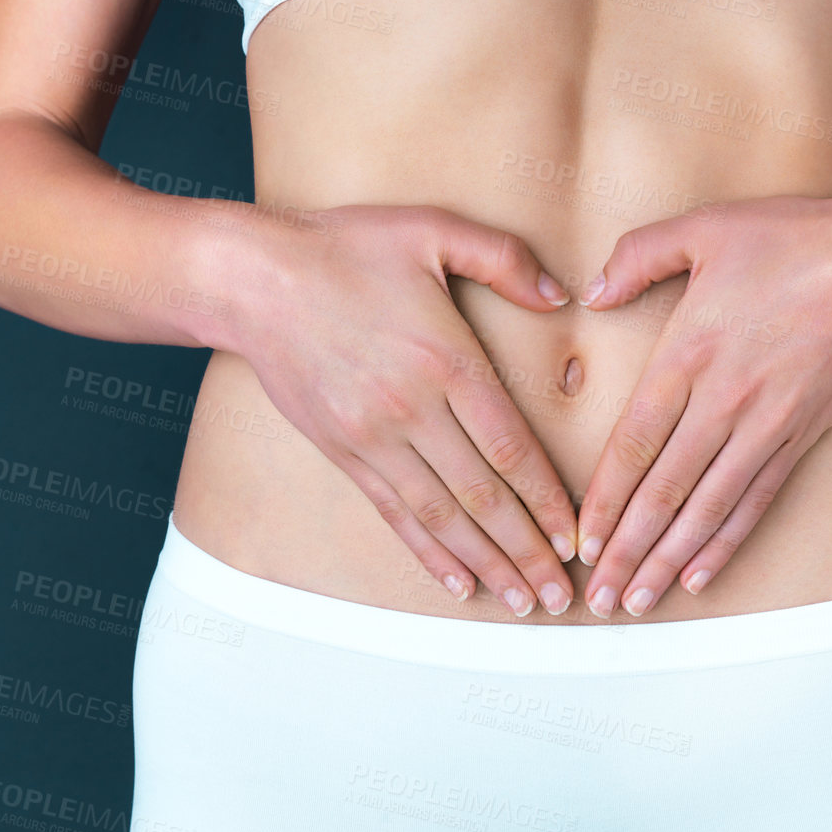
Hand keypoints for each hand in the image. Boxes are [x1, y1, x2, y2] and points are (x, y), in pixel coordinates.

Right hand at [227, 203, 578, 616]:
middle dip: (529, 551)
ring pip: (441, 516)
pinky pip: (394, 513)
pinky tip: (458, 583)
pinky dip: (428, 553)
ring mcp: (373, 436)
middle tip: (562, 596)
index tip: (577, 536)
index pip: (510, 446)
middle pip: (483, 496)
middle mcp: (412, 408)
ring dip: (487, 565)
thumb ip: (503, 258)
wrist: (253, 279)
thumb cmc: (346, 247)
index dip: (547, 498)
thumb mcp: (432, 230)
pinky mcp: (343, 452)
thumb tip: (561, 295)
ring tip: (522, 602)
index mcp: (446, 358)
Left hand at [572, 187, 831, 617]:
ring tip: (640, 601)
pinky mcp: (803, 433)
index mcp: (689, 351)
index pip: (636, 441)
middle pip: (665, 489)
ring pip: (709, 507)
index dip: (605, 498)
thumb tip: (592, 293)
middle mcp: (724, 399)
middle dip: (628, 549)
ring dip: (670, 558)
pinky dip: (727, 541)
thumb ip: (639, 256)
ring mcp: (767, 422)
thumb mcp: (705, 227)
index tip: (582, 540)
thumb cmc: (795, 238)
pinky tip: (702, 573)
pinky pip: (757, 499)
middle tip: (601, 597)